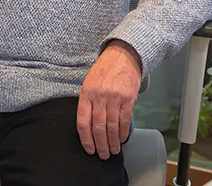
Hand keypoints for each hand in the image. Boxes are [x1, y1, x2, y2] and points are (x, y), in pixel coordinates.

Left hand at [77, 40, 141, 159]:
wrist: (122, 56)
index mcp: (86, 93)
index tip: (89, 149)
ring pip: (112, 126)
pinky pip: (125, 121)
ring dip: (112, 142)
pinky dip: (122, 133)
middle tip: (102, 155)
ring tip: (113, 151)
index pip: (83, 121)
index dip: (86, 138)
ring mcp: (114, 98)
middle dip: (100, 144)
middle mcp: (99, 96)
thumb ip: (88, 102)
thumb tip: (88, 125)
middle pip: (98, 127)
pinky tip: (121, 139)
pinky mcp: (128, 99)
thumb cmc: (103, 70)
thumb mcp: (88, 83)